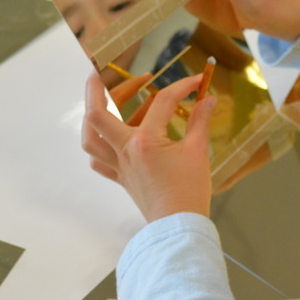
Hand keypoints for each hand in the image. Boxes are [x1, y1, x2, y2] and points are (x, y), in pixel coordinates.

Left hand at [82, 72, 216, 220]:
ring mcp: (120, 166)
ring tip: (103, 100)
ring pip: (90, 138)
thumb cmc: (190, 191)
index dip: (180, 87)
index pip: (161, 102)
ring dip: (92, 116)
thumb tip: (209, 99)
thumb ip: (200, 121)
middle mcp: (125, 151)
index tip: (195, 82)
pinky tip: (111, 138)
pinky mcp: (122, 179)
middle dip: (96, 89)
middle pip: (97, 114)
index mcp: (145, 141)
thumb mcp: (198, 152)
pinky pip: (100, 161)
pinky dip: (100, 147)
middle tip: (103, 73)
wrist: (179, 226)